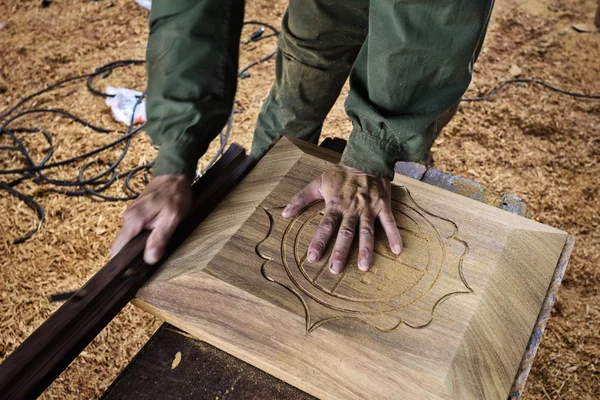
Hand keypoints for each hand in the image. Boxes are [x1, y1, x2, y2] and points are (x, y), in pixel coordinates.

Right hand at [110, 174, 192, 263]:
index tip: (128, 276)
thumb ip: (160, 237)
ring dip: (135, 249)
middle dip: (128, 259)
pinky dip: (139, 240)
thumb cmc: (175, 195)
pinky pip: (134, 232)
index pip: (117, 248)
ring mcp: (131, 216)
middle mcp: (128, 218)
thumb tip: (150, 258)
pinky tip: (151, 244)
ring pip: (128, 239)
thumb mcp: (172, 217)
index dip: (120, 264)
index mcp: (133, 221)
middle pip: (121, 245)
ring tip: (149, 258)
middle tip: (142, 271)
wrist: (174, 175)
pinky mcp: (137, 215)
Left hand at [282, 164, 402, 273]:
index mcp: (336, 204)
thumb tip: (284, 213)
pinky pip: (389, 222)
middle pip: (346, 232)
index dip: (319, 241)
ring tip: (365, 267)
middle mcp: (352, 208)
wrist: (367, 158)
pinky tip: (397, 251)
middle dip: (341, 251)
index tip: (312, 257)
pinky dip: (394, 236)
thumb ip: (301, 198)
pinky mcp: (383, 206)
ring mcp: (369, 208)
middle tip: (336, 269)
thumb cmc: (341, 174)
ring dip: (366, 249)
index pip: (326, 225)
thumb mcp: (318, 182)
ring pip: (367, 231)